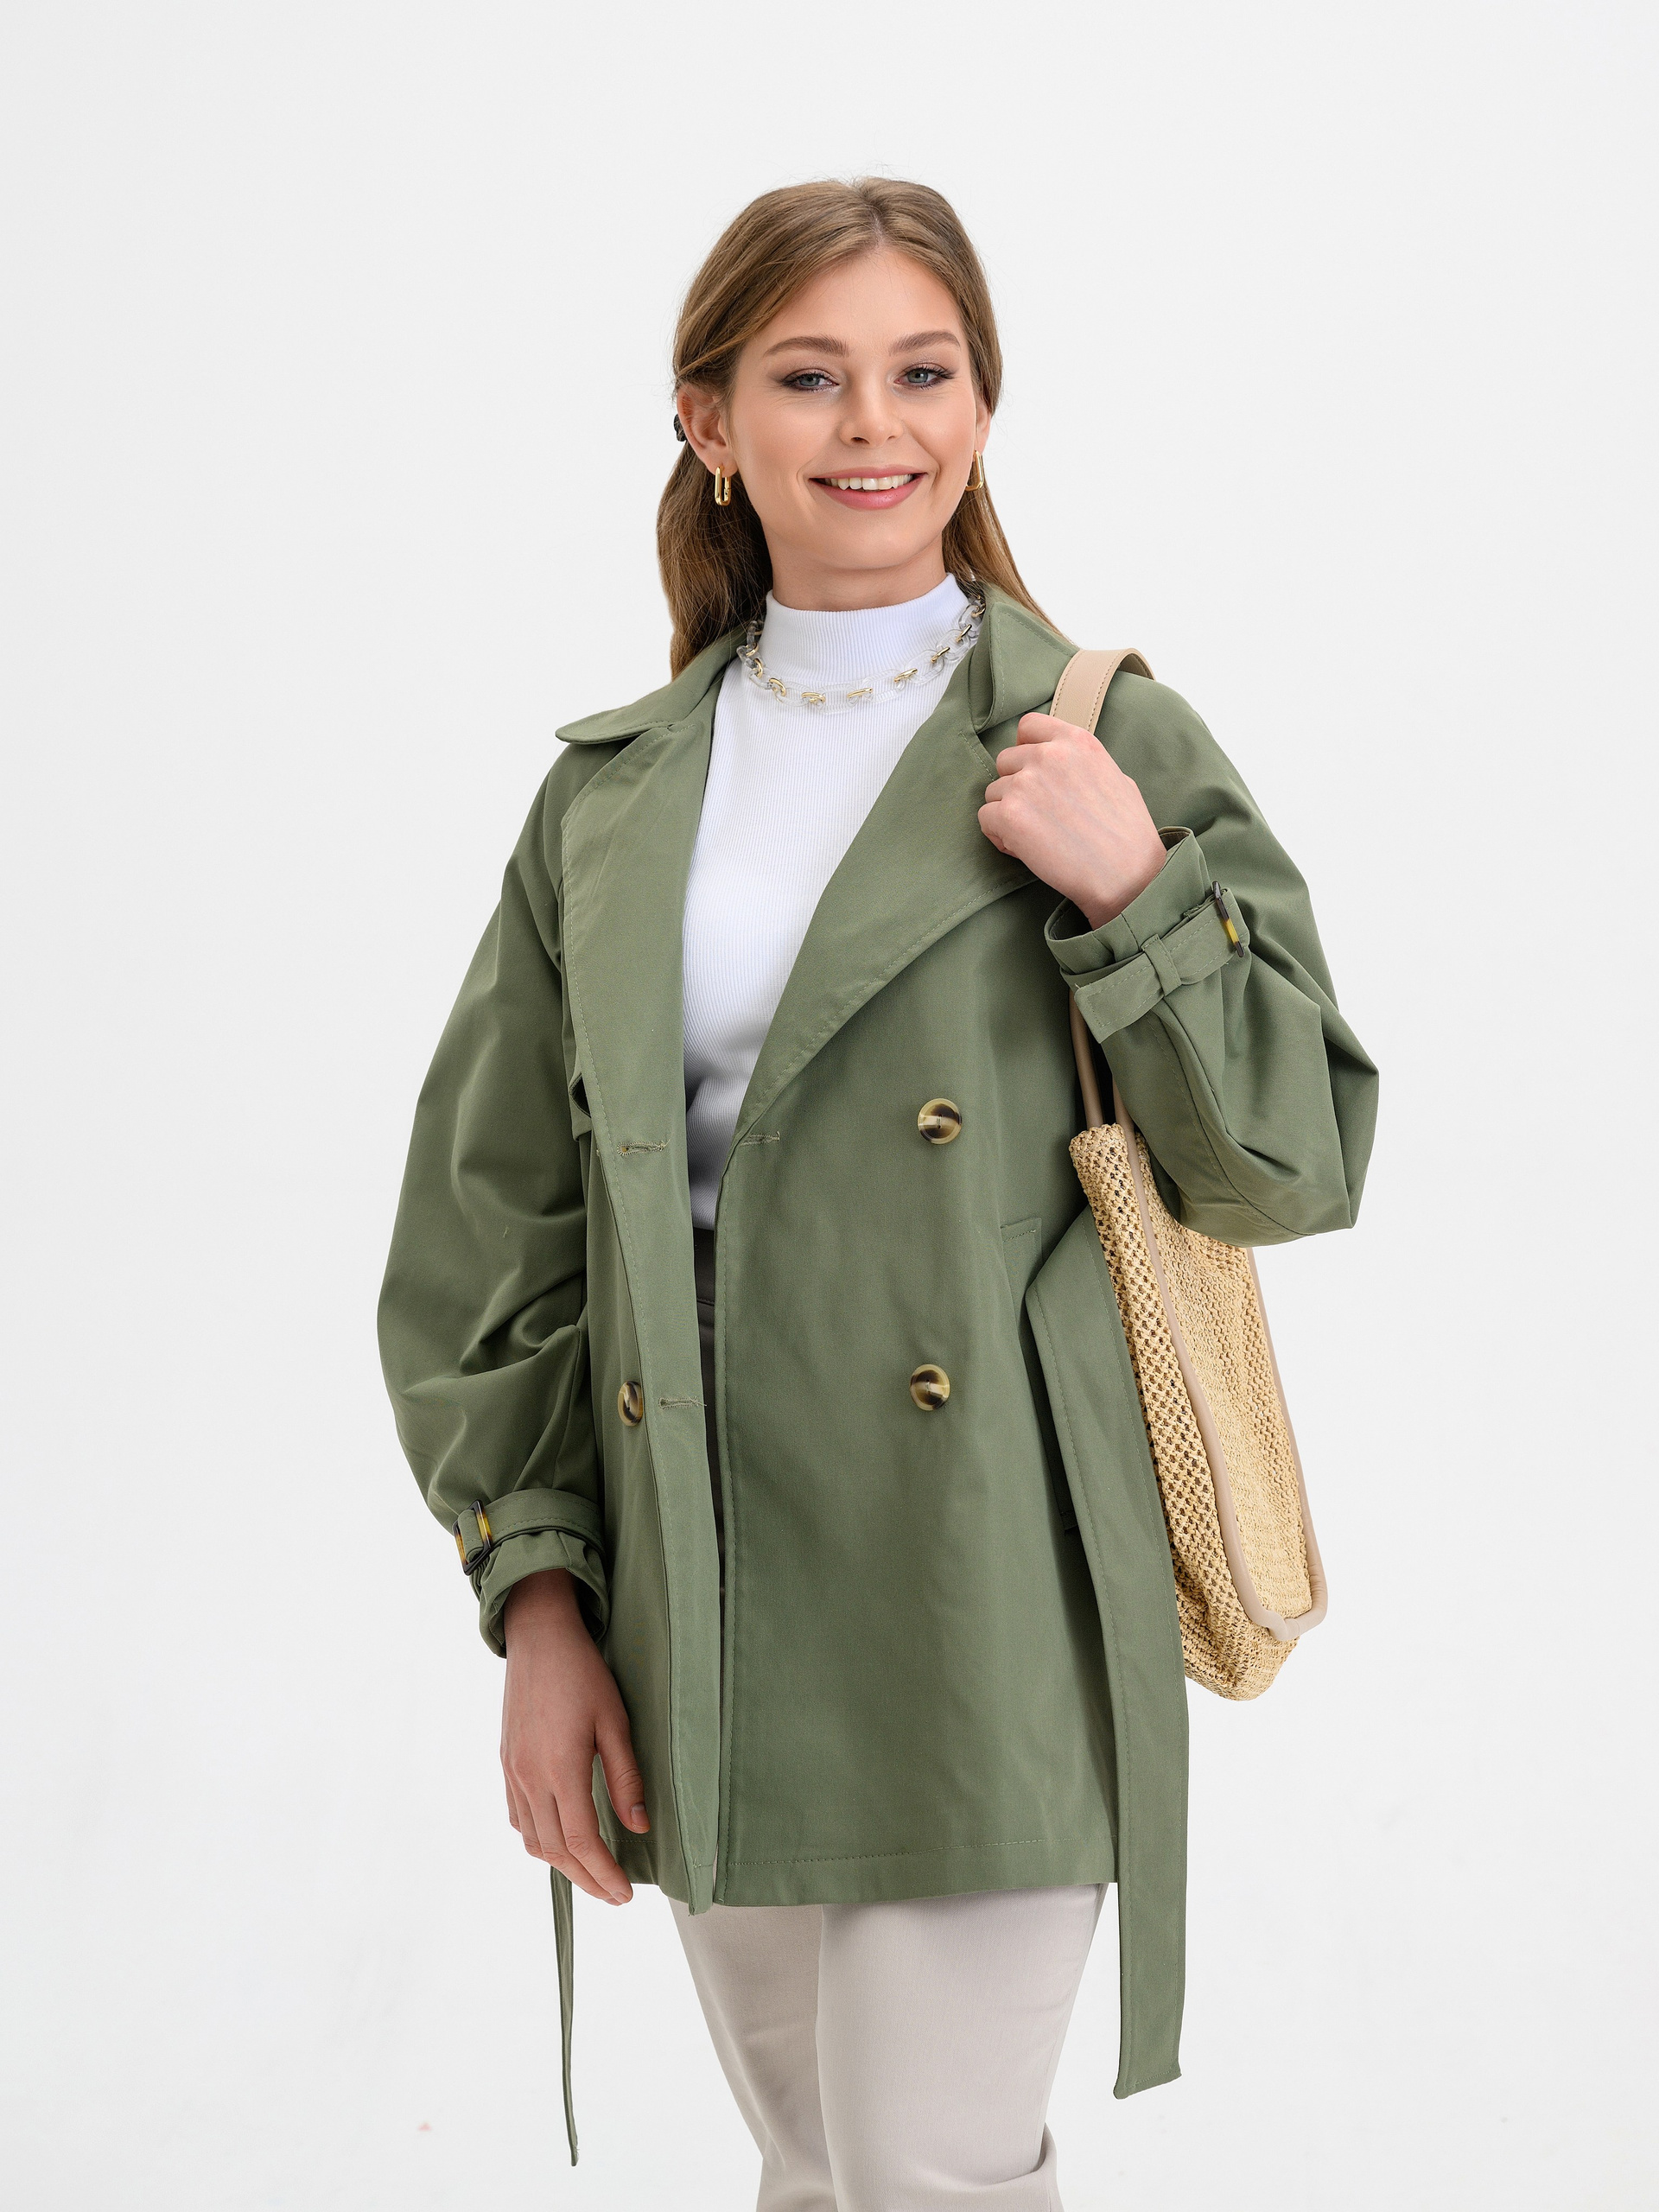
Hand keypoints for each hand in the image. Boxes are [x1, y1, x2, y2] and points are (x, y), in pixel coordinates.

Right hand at [501, 1568, 647, 1904]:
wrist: (539, 1637)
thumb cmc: (583, 1673)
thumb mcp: (615, 1720)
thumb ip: (626, 1776)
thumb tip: (639, 1826)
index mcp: (560, 1769)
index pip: (581, 1841)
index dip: (604, 1874)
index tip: (626, 1894)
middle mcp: (529, 1777)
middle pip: (555, 1851)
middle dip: (586, 1880)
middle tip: (614, 1895)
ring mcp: (512, 1772)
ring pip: (533, 1839)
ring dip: (562, 1864)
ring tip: (592, 1873)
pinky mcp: (506, 1762)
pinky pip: (518, 1817)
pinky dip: (539, 1839)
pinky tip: (559, 1839)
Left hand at [979, 712, 1166, 928]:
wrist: (1126, 874)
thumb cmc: (1128, 834)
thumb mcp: (1115, 778)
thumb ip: (1081, 765)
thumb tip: (1063, 770)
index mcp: (1076, 741)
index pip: (1029, 726)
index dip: (1025, 749)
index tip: (1033, 770)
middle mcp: (1047, 755)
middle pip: (1006, 761)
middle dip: (1016, 786)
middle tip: (1038, 814)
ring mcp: (1025, 783)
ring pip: (994, 792)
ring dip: (1007, 813)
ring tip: (1035, 836)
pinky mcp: (1009, 814)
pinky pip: (986, 818)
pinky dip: (999, 836)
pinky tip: (1025, 849)